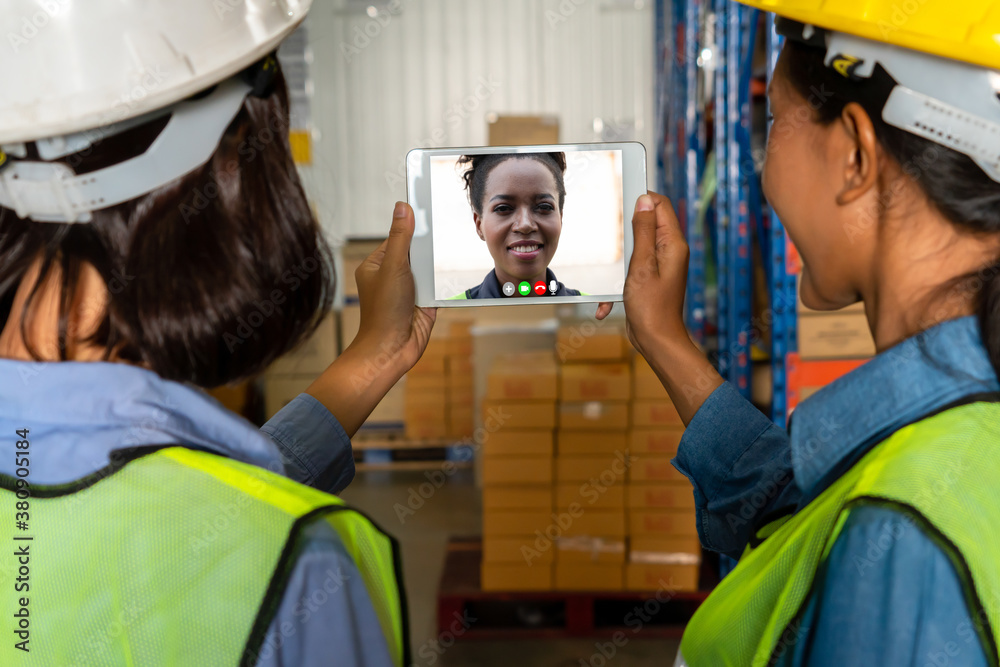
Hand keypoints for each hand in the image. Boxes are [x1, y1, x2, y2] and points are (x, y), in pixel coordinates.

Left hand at [307, 202, 436, 436]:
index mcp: (376, 265)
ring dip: (436, 267)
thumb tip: (403, 207)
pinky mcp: (424, 302)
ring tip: (447, 254)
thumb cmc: (383, 312)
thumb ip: (400, 237)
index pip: (397, 238)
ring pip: (428, 268)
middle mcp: (392, 276)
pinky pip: (438, 286)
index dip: (412, 227)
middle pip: (415, 252)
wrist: (392, 349)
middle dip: (427, 248)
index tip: (427, 209)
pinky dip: (444, 283)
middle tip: (441, 232)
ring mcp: (409, 290)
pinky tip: (452, 275)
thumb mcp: (392, 267)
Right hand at [595, 191, 718, 425]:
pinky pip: (631, 271)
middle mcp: (670, 252)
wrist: (656, 341)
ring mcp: (660, 266)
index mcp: (673, 244)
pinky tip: (610, 303)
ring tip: (615, 280)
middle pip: (646, 225)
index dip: (642, 200)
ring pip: (635, 249)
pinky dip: (618, 285)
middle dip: (626, 235)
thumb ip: (644, 232)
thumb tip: (645, 201)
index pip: (660, 206)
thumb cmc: (652, 308)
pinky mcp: (650, 279)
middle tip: (617, 250)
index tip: (622, 203)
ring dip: (619, 265)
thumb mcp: (642, 265)